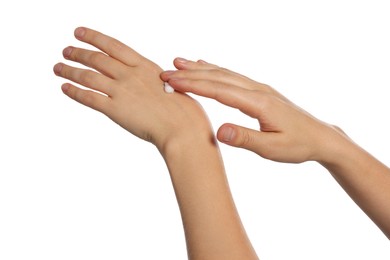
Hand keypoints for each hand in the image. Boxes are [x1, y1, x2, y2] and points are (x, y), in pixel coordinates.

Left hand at [53, 28, 211, 151]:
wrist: (183, 129)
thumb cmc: (184, 111)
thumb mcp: (173, 85)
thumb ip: (155, 81)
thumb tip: (152, 82)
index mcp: (145, 66)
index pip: (113, 46)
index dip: (94, 37)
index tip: (80, 32)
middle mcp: (130, 75)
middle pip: (97, 59)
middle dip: (79, 53)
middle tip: (66, 50)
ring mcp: (121, 91)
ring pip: (88, 76)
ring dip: (70, 70)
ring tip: (58, 67)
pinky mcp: (115, 110)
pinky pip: (89, 97)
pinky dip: (74, 91)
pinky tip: (65, 88)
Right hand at [161, 58, 345, 162]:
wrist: (320, 136)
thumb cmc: (298, 145)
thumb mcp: (273, 149)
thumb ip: (246, 139)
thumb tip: (219, 131)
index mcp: (258, 103)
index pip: (219, 90)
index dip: (194, 85)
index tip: (172, 81)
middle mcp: (257, 90)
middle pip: (218, 77)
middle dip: (190, 74)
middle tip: (165, 72)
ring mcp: (259, 88)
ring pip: (225, 73)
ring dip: (200, 68)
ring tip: (179, 62)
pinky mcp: (259, 91)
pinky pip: (233, 76)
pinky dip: (216, 70)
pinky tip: (206, 66)